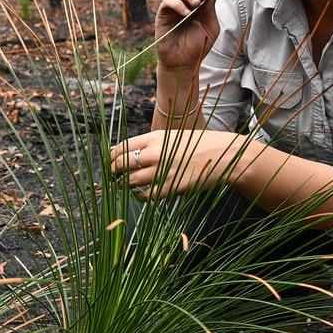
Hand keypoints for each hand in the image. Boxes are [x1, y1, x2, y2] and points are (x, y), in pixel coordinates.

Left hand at [109, 129, 241, 198]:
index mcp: (154, 137)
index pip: (122, 147)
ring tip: (122, 186)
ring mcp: (163, 170)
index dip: (111, 157)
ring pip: (131, 181)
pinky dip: (139, 195)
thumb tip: (128, 153)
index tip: (109, 162)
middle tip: (111, 177)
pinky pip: (147, 194)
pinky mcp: (172, 186)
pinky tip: (138, 194)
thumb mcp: (171, 136)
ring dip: (124, 185)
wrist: (222, 154)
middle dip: (113, 172)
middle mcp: (156, 153)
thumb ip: (151, 144)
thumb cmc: (196, 145)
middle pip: (122, 164)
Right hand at [155, 0, 220, 71]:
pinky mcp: (162, 14)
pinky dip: (178, 4)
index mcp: (200, 2)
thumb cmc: (198, 44)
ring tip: (195, 5)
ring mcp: (173, 6)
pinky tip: (186, 14)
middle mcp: (185, 1)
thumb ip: (210, 8)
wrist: (184, 62)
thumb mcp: (211, 25)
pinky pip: (168, 1)